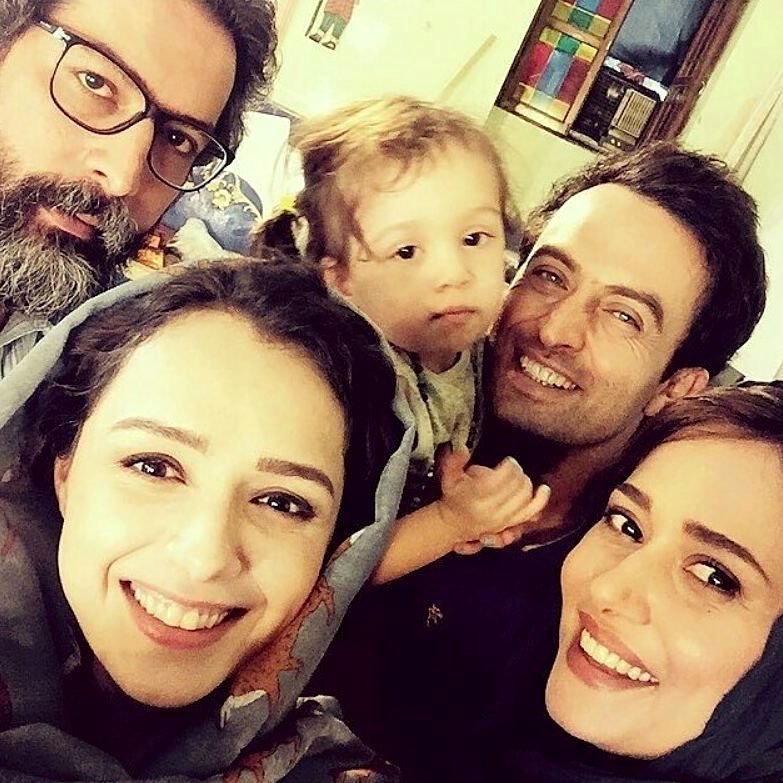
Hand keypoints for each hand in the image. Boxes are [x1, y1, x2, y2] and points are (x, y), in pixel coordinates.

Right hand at [435, 447, 549, 551]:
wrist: (454, 523)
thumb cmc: (454, 496)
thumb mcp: (448, 476)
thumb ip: (454, 460)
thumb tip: (463, 448)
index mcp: (476, 496)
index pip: (501, 479)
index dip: (509, 466)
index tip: (508, 461)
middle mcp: (490, 509)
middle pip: (516, 486)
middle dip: (517, 472)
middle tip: (512, 467)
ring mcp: (502, 519)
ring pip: (524, 497)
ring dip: (526, 482)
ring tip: (519, 475)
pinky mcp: (510, 524)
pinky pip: (530, 512)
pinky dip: (540, 500)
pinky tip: (544, 489)